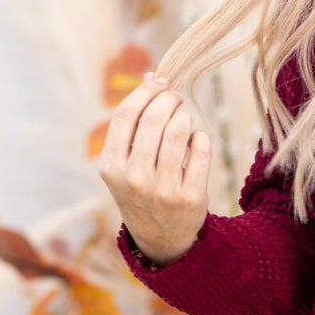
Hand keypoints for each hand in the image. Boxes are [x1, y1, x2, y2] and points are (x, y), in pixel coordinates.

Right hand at [97, 71, 210, 264]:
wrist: (162, 238)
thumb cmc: (142, 189)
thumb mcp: (125, 162)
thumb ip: (133, 123)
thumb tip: (151, 76)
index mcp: (112, 168)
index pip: (125, 115)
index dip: (145, 91)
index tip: (159, 83)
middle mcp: (134, 179)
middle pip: (154, 118)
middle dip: (169, 99)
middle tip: (176, 98)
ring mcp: (163, 190)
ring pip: (180, 130)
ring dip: (185, 117)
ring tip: (183, 121)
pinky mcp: (191, 197)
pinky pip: (202, 148)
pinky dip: (201, 137)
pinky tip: (196, 142)